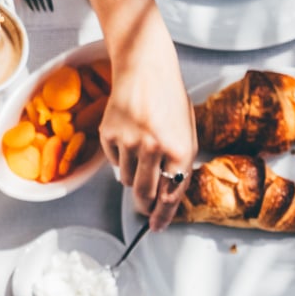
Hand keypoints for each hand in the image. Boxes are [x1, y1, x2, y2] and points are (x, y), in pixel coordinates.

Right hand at [98, 22, 195, 228]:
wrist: (145, 69)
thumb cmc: (169, 99)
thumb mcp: (186, 131)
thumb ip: (179, 163)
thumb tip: (166, 194)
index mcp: (180, 148)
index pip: (171, 193)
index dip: (163, 215)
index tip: (156, 226)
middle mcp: (154, 148)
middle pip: (144, 193)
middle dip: (143, 205)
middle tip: (143, 207)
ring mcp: (128, 142)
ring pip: (125, 179)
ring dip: (132, 175)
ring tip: (139, 152)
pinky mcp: (108, 135)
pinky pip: (111, 162)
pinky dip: (119, 157)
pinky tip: (127, 137)